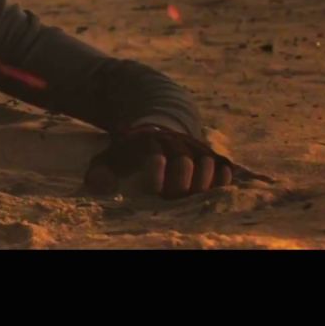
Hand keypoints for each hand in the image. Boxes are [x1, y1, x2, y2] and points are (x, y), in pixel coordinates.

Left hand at [85, 125, 232, 198]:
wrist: (158, 128)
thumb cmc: (131, 152)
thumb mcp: (111, 157)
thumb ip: (100, 171)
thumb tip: (100, 186)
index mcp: (149, 140)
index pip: (155, 155)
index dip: (155, 173)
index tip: (153, 189)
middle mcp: (175, 141)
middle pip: (184, 162)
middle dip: (178, 184)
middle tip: (170, 197)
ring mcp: (196, 147)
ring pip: (208, 163)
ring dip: (200, 183)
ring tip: (190, 195)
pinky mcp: (212, 155)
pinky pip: (225, 166)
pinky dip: (223, 179)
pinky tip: (212, 191)